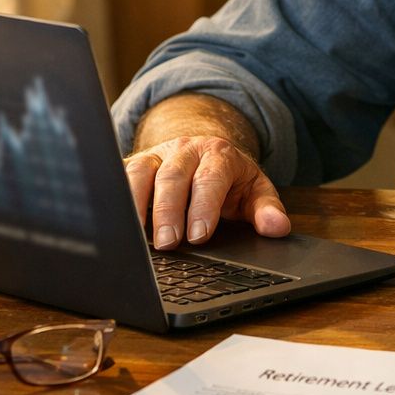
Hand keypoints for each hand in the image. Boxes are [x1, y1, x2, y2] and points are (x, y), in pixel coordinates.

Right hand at [124, 136, 290, 249]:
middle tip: (168, 244)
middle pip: (173, 176)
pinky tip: (116, 223)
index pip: (210, 178)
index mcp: (219, 154)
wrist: (206, 150)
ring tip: (137, 237)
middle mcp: (185, 150)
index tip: (199, 236)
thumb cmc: (231, 178)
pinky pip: (120, 176)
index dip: (204, 206)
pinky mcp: (135, 163)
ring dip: (137, 205)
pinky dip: (116, 197)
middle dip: (169, 211)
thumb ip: (267, 209)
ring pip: (141, 173)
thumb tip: (278, 227)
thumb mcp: (255, 190)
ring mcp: (157, 154)